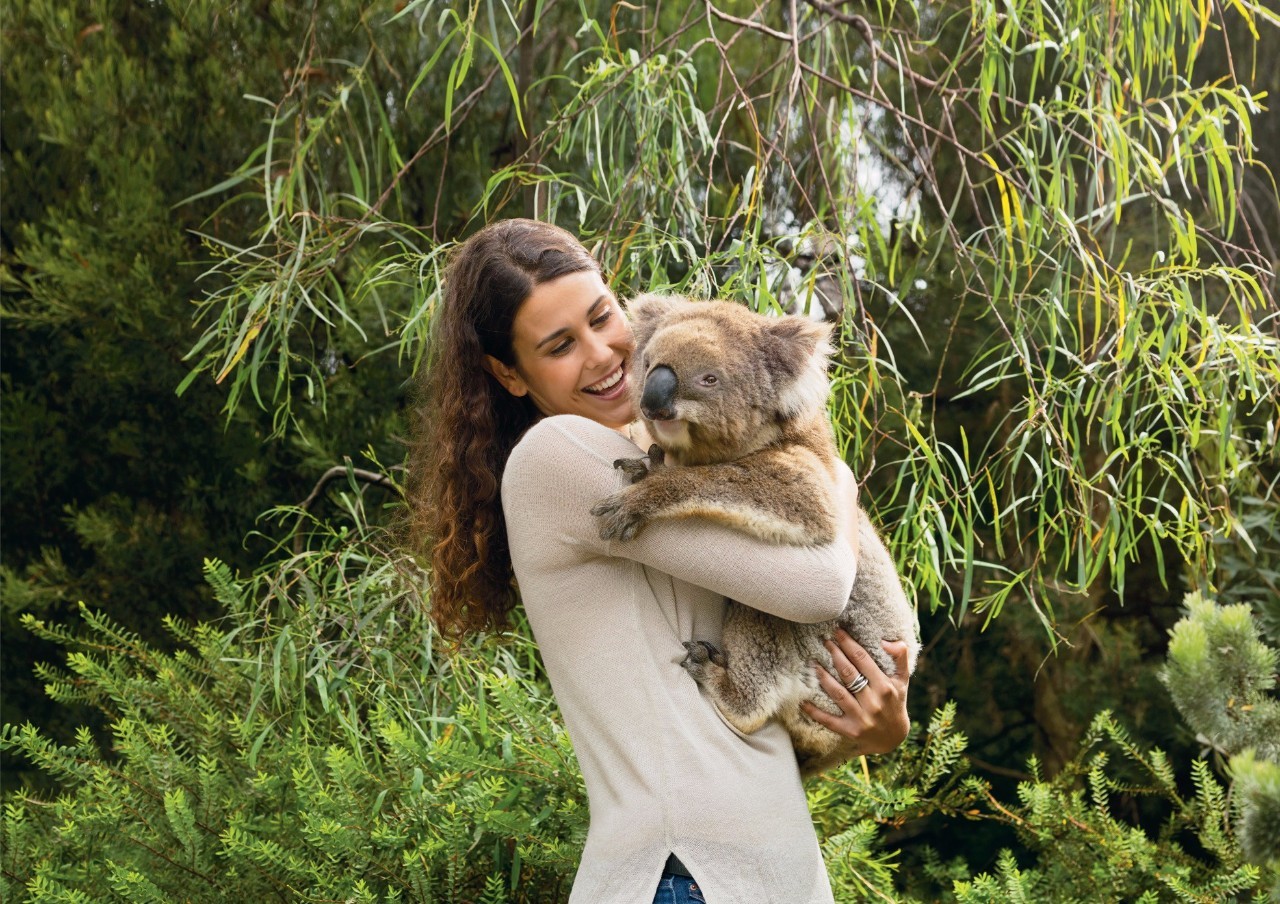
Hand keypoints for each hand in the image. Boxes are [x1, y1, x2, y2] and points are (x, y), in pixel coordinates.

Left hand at [801, 629, 910, 755]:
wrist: (894, 737)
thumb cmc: (895, 701)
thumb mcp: (902, 680)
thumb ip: (900, 657)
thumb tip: (886, 641)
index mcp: (885, 686)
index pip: (863, 660)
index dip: (849, 644)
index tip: (838, 631)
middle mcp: (873, 702)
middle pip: (848, 673)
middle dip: (835, 654)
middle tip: (824, 640)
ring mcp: (861, 717)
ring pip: (837, 693)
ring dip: (823, 677)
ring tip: (813, 663)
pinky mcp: (850, 731)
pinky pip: (829, 720)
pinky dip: (815, 711)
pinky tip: (803, 701)